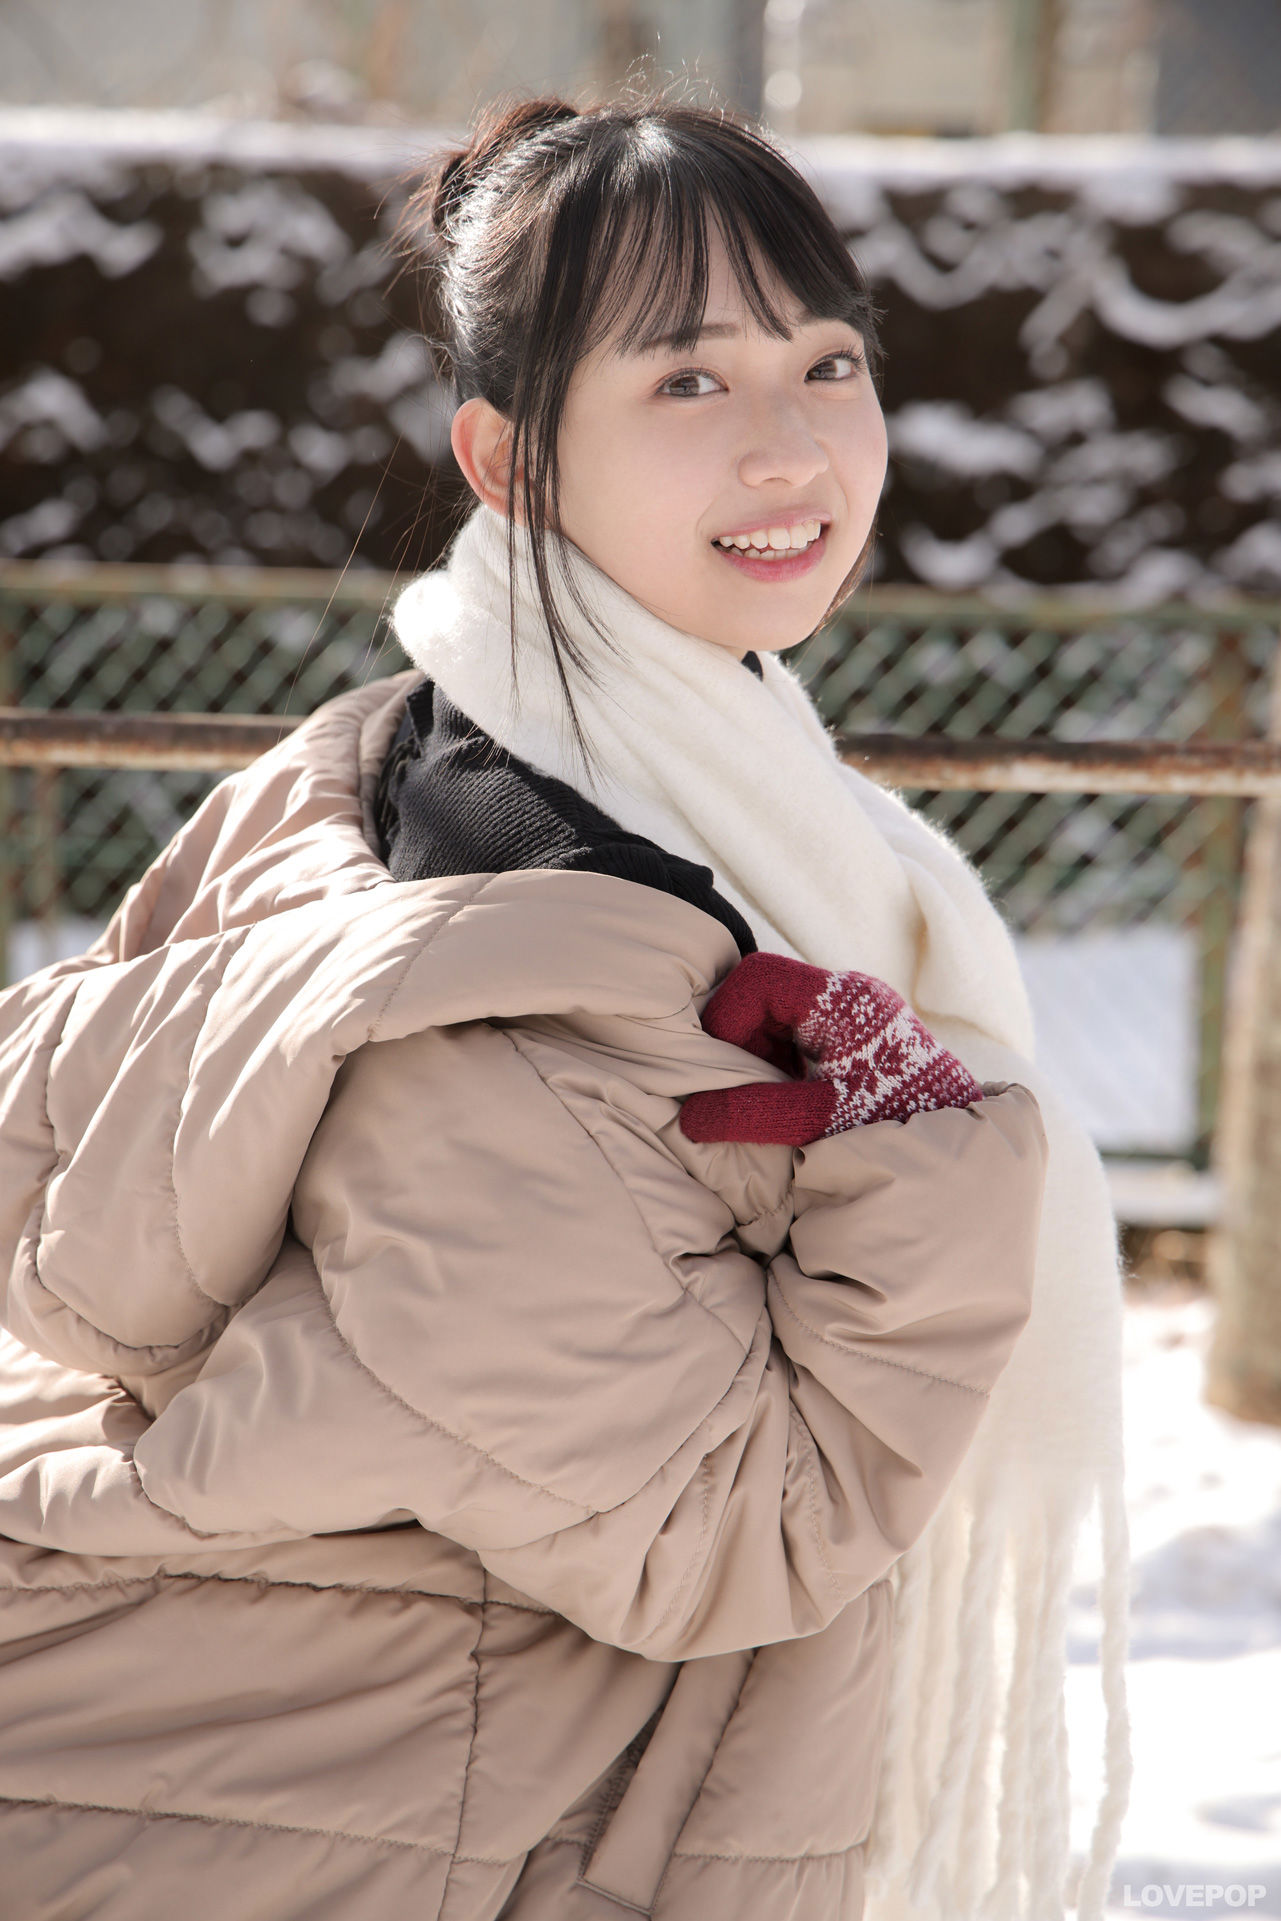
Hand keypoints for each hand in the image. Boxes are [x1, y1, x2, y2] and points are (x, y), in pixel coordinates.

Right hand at [679, 951, 984, 1146]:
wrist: (963, 1154)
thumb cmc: (896, 1129)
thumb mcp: (820, 1124)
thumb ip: (752, 1115)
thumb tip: (690, 1118)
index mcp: (844, 1000)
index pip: (758, 976)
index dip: (726, 1016)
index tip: (721, 1064)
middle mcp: (852, 994)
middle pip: (764, 991)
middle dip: (740, 1037)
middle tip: (738, 1086)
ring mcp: (856, 1012)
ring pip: (779, 1013)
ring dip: (759, 1051)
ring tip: (764, 1097)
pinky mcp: (858, 1034)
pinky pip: (800, 1031)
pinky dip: (781, 1059)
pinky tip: (788, 1098)